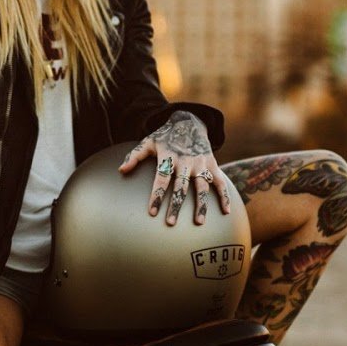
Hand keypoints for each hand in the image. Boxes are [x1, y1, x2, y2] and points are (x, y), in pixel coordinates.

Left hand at [118, 111, 230, 226]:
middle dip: (176, 205)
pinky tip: (225, 211)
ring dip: (201, 204)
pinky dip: (225, 195)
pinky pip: (220, 182)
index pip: (161, 179)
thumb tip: (121, 170)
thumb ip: (135, 156)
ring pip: (202, 186)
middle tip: (171, 223)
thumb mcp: (148, 142)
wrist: (190, 122)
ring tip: (199, 222)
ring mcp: (201, 163)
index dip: (157, 195)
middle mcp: (186, 161)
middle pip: (181, 186)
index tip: (152, 212)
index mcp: (169, 157)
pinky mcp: (212, 164)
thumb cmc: (165, 137)